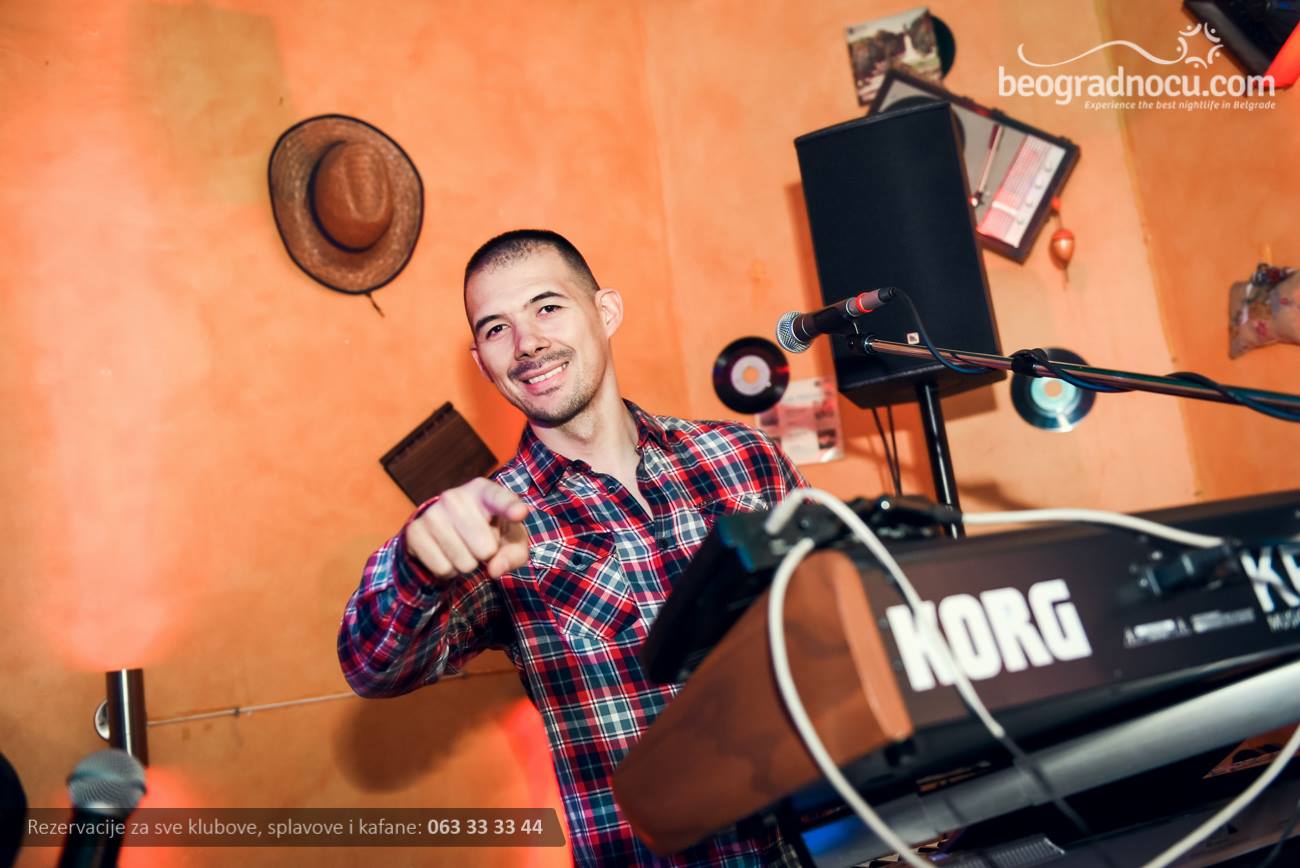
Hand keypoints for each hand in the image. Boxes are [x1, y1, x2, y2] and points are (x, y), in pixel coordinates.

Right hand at [404, 478, 529, 580]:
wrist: (448, 531)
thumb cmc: (489, 532)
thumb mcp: (510, 541)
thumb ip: (513, 554)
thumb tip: (494, 570)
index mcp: (483, 491)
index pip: (499, 498)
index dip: (510, 507)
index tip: (520, 513)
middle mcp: (455, 497)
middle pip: (485, 548)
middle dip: (487, 556)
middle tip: (480, 545)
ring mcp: (432, 513)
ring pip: (463, 562)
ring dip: (468, 565)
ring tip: (463, 549)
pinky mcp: (415, 532)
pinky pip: (443, 569)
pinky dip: (449, 572)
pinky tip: (447, 555)